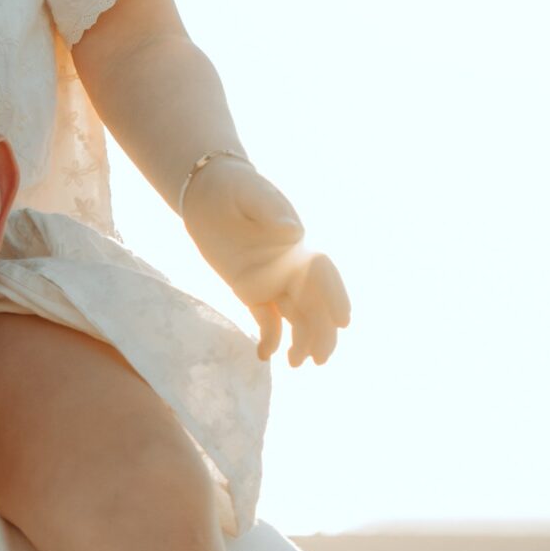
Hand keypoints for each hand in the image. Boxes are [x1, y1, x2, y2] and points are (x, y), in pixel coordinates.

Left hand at [181, 159, 350, 364]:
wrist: (206, 191)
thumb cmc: (234, 186)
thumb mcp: (251, 193)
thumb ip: (271, 210)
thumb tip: (294, 230)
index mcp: (298, 245)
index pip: (324, 275)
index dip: (336, 297)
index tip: (344, 321)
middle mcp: (291, 267)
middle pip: (314, 305)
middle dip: (322, 332)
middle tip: (320, 359)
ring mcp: (272, 281)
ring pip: (296, 318)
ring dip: (301, 341)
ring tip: (296, 364)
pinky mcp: (250, 290)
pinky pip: (265, 319)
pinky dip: (269, 338)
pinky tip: (265, 355)